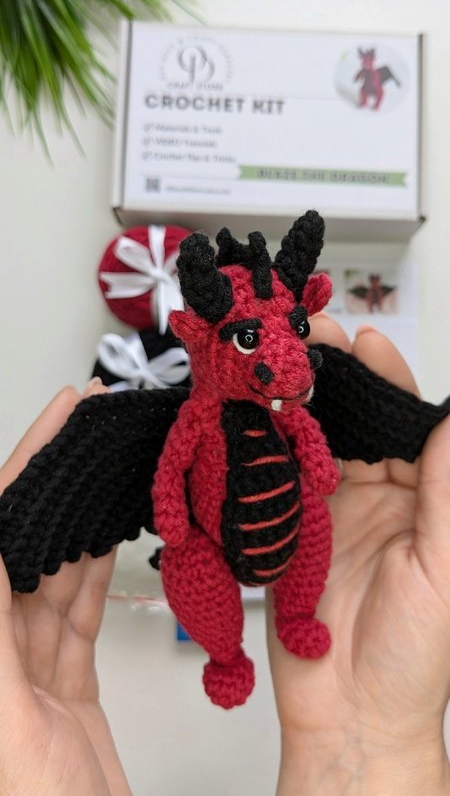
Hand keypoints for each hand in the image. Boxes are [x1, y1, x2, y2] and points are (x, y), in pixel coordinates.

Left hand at [0, 382, 130, 795]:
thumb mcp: (5, 724)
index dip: (23, 466)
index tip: (59, 416)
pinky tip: (111, 538)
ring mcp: (30, 670)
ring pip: (57, 575)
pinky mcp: (67, 687)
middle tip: (88, 428)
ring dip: (82, 521)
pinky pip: (82, 615)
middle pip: (25, 544)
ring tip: (107, 471)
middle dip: (56, 482)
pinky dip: (100, 572)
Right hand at [267, 317, 449, 795]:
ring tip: (276, 366)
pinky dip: (265, 448)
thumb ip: (445, 492)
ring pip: (311, 442)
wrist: (351, 716)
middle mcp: (375, 497)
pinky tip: (254, 417)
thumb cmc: (413, 658)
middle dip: (333, 378)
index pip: (403, 425)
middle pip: (354, 422)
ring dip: (295, 404)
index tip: (366, 342)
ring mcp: (327, 511)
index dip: (386, 380)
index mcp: (422, 500)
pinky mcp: (288, 531)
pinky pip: (276, 480)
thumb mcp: (443, 570)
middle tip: (307, 339)